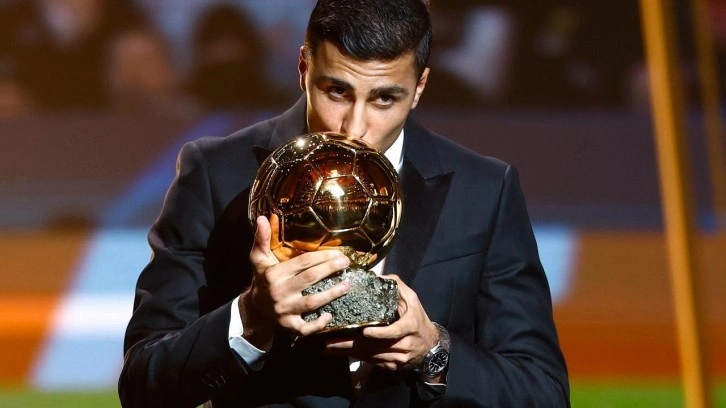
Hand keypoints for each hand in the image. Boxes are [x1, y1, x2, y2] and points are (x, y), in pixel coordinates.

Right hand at [240, 216, 350, 350]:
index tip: (338, 253)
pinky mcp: (288, 325)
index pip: (302, 263)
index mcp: (274, 274)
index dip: (322, 257)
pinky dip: (318, 324)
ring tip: (347, 285)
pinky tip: (330, 315)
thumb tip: (262, 217)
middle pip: (310, 279)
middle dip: (330, 270)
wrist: (254, 308)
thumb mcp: (259, 258)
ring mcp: (284, 310)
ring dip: (331, 294)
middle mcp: (279, 292)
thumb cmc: (262, 279)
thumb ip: (262, 238)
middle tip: (346, 263)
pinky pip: (305, 328)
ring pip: (312, 303)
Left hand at [324, 275, 438, 371]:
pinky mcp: (393, 366)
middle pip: (376, 347)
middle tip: (330, 342)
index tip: (365, 332)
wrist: (431, 346)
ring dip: (349, 353)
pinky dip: (357, 357)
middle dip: (351, 345)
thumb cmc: (418, 319)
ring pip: (371, 356)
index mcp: (410, 326)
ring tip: (330, 347)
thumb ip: (397, 286)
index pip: (394, 332)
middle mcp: (404, 344)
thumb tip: (377, 276)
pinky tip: (342, 353)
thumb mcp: (413, 300)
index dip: (380, 333)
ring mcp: (398, 358)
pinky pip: (373, 362)